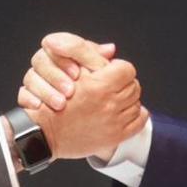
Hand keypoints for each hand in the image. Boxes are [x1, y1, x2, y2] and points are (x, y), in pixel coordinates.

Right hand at [15, 32, 148, 158]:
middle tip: (112, 86)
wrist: (46, 132)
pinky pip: (139, 122)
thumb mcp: (67, 73)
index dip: (119, 68)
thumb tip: (111, 50)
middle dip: (124, 84)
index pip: (126, 69)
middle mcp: (109, 104)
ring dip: (128, 100)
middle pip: (134, 85)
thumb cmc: (53, 102)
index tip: (111, 72)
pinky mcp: (116, 137)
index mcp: (98, 86)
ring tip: (114, 100)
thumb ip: (90, 58)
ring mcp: (114, 122)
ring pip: (137, 103)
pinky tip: (123, 113)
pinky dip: (135, 115)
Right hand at [17, 31, 113, 111]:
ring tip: (61, 103)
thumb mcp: (98, 75)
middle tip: (71, 90)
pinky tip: (40, 106)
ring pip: (31, 77)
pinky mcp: (28, 98)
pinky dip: (30, 99)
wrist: (76, 126)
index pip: (57, 44)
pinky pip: (23, 95)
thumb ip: (99, 60)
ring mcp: (36, 82)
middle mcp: (47, 65)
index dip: (65, 57)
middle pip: (40, 59)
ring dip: (46, 90)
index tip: (78, 73)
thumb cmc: (90, 96)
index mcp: (62, 54)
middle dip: (56, 76)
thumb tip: (109, 49)